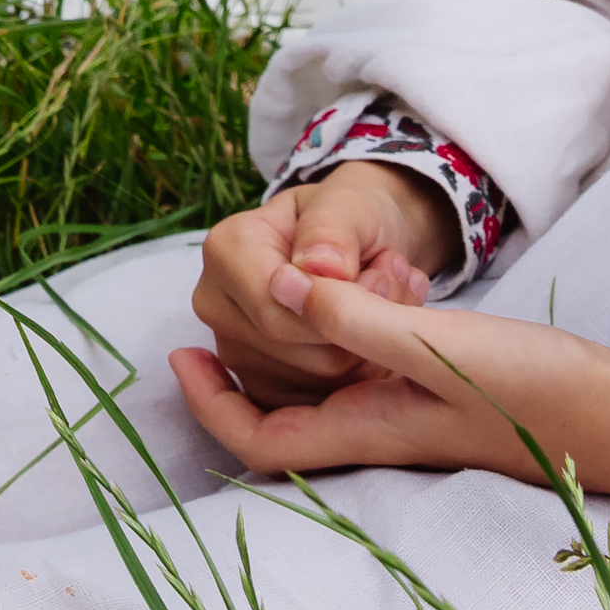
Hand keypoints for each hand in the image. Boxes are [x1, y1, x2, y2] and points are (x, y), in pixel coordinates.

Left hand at [173, 282, 609, 508]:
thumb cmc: (540, 389)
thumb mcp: (438, 344)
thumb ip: (356, 317)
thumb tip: (278, 287)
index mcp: (369, 429)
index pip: (261, 440)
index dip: (210, 407)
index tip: (181, 356)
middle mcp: (386, 431)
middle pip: (288, 415)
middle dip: (249, 369)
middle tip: (230, 309)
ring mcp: (420, 418)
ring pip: (331, 389)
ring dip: (303, 343)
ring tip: (296, 283)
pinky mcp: (454, 398)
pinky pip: (375, 372)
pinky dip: (356, 333)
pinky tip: (375, 290)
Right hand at [188, 162, 451, 407]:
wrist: (359, 241)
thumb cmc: (350, 216)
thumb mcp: (351, 204)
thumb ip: (333, 230)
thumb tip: (316, 268)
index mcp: (224, 251)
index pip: (275, 312)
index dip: (340, 308)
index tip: (385, 276)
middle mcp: (216, 304)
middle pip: (298, 354)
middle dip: (361, 328)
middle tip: (394, 283)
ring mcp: (235, 351)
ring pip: (316, 385)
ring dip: (369, 352)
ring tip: (386, 305)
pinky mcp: (261, 385)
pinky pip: (320, 405)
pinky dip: (362, 378)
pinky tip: (375, 338)